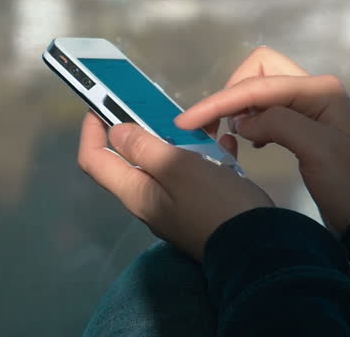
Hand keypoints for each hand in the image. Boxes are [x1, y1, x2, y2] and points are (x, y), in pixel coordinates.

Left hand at [78, 112, 274, 260]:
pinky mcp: (202, 208)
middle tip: (161, 108)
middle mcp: (150, 201)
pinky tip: (226, 143)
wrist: (257, 246)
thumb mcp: (177, 167)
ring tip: (203, 123)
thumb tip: (116, 132)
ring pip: (168, 165)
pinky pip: (196, 175)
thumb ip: (143, 148)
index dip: (92, 130)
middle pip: (132, 161)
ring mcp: (176, 206)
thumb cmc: (214, 203)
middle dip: (142, 130)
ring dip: (181, 141)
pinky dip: (207, 156)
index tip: (102, 104)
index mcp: (136, 192)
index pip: (95, 160)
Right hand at [175, 47, 349, 235]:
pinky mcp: (303, 128)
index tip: (187, 123)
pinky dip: (250, 122)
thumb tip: (243, 122)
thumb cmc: (349, 185)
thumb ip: (280, 124)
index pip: (258, 85)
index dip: (220, 102)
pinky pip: (267, 112)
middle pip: (258, 72)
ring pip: (260, 91)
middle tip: (213, 129)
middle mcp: (313, 91)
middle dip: (230, 95)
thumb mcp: (318, 151)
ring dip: (238, 108)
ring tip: (226, 138)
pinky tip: (248, 143)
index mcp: (319, 90)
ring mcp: (308, 109)